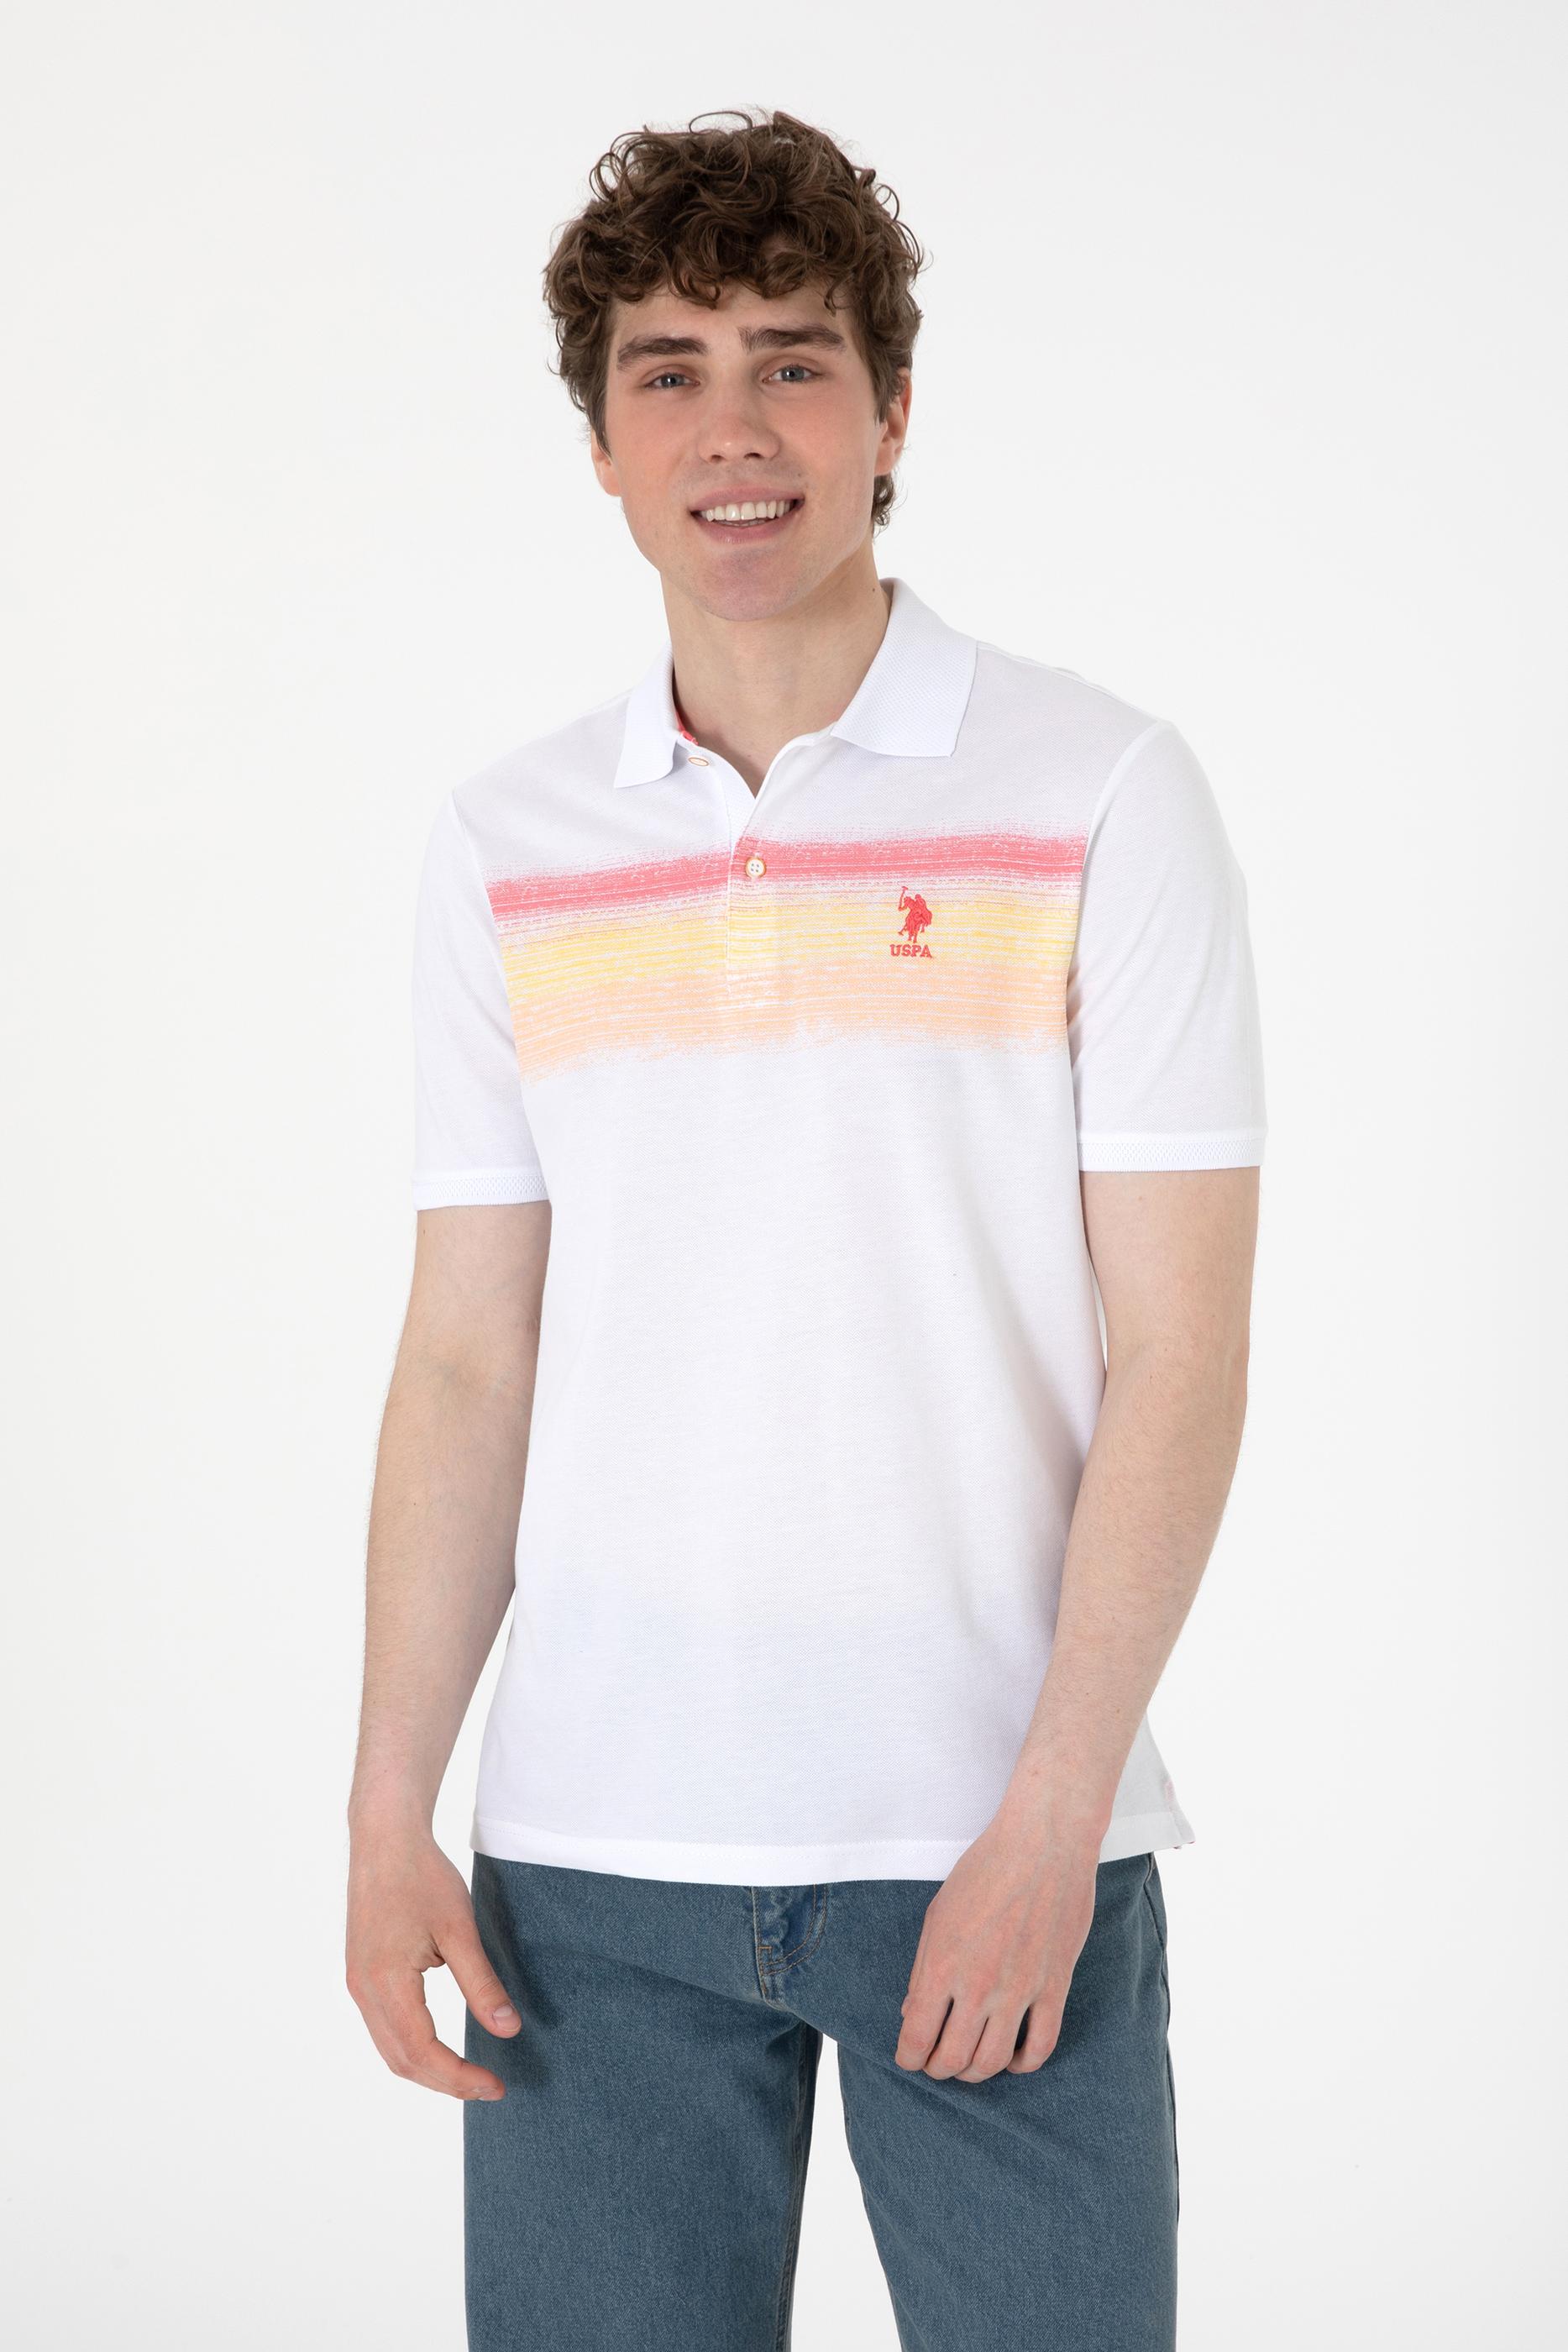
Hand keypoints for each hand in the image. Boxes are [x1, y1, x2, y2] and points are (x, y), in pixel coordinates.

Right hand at [346, 1827, 520, 2099]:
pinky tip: (440, 2047)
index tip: (496, 2086)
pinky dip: (412, 2049)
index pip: (421, 2052)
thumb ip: (481, 1984)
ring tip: (469, 2075)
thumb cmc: (422, 1876)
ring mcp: (358, 1984)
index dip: (459, 2077)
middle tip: (489, 2087)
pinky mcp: (361, 1975)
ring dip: (427, 2070)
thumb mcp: (460, 1928)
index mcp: (385, 1981)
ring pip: (389, 2050)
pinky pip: (384, 2029)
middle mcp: (364, 1990)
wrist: (384, 1838)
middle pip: (401, 2060)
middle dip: (446, 2082)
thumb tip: (508, 2031)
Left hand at [894, 1811, 1100, 2080]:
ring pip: (993, 2062)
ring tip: (968, 2063)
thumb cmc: (985, 1870)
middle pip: (953, 2059)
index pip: (917, 2037)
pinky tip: (1010, 2057)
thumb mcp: (938, 1914)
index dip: (909, 2057)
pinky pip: (1040, 2047)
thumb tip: (912, 2013)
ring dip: (975, 2074)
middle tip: (936, 2063)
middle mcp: (978, 1986)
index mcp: (942, 1965)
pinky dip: (1021, 2064)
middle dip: (938, 2069)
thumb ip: (923, 1968)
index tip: (910, 2057)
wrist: (1043, 1843)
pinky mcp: (1055, 1987)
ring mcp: (1020, 1990)